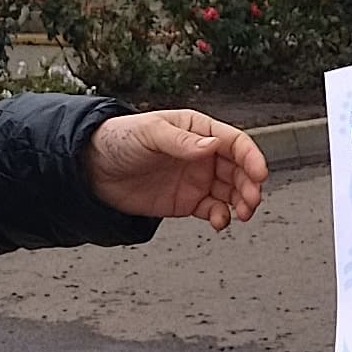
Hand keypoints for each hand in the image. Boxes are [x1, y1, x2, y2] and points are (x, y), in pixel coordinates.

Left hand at [86, 110, 268, 229]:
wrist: (92, 169)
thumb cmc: (119, 139)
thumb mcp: (149, 133)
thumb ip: (181, 141)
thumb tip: (211, 146)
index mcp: (197, 130)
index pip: (234, 142)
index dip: (251, 157)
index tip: (260, 174)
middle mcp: (202, 154)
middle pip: (238, 169)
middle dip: (250, 185)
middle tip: (251, 201)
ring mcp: (196, 179)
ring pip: (231, 191)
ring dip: (241, 202)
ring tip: (241, 214)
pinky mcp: (186, 201)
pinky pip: (213, 210)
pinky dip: (221, 217)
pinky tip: (220, 222)